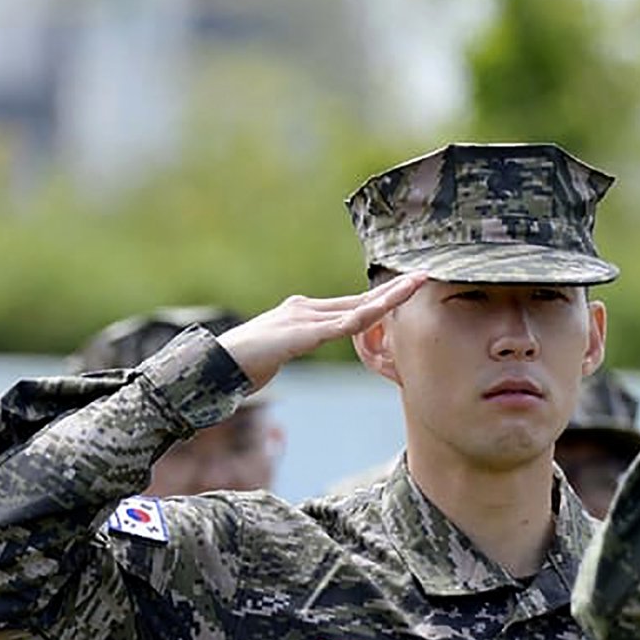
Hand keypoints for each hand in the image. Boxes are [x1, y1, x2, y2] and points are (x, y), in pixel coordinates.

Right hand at [217, 273, 425, 391]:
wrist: (216, 363)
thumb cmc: (244, 362)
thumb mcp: (279, 350)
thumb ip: (299, 342)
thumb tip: (306, 344)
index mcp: (303, 311)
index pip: (350, 304)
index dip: (381, 297)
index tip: (406, 289)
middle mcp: (306, 308)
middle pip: (359, 299)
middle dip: (393, 290)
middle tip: (423, 277)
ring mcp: (302, 318)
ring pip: (356, 308)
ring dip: (388, 298)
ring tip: (414, 286)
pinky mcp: (298, 334)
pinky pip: (338, 326)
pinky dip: (362, 318)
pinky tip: (381, 311)